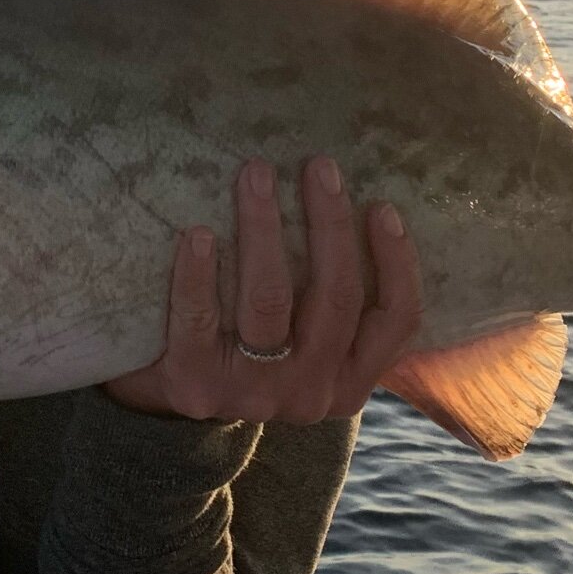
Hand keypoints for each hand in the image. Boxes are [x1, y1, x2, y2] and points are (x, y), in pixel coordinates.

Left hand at [104, 156, 423, 423]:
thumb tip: (365, 205)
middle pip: (336, 298)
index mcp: (349, 382)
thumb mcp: (309, 345)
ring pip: (269, 301)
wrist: (175, 407)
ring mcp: (252, 392)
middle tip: (319, 166)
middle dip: (330, 223)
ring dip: (264, 228)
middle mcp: (309, 393)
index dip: (397, 262)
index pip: (396, 321)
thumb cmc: (254, 352)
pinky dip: (199, 273)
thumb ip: (335, 301)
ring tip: (257, 174)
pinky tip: (199, 233)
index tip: (382, 206)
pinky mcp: (195, 384)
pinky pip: (200, 318)